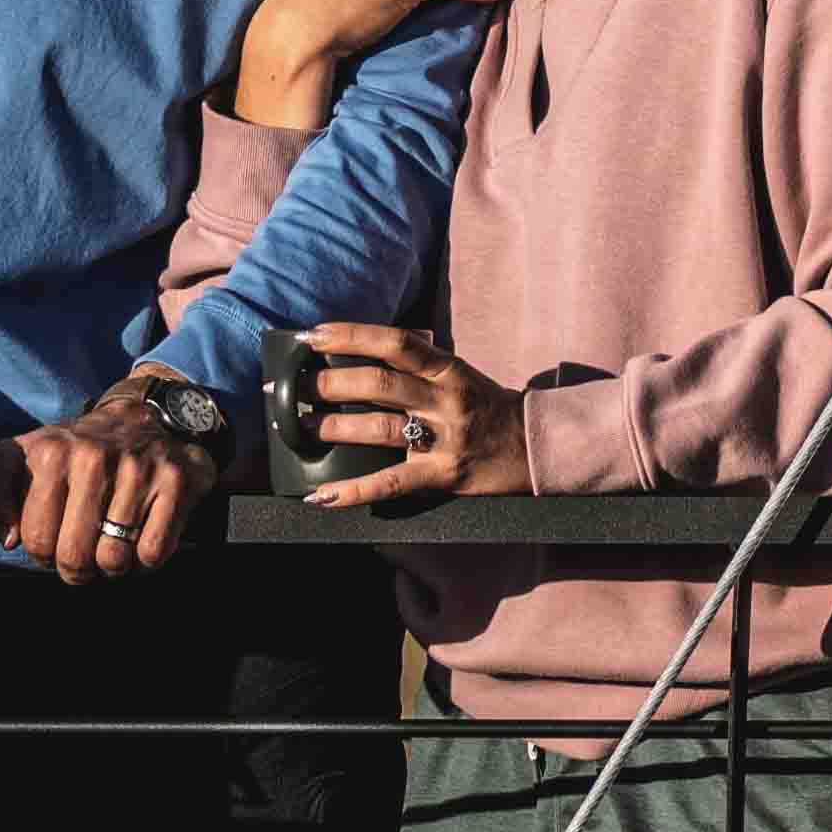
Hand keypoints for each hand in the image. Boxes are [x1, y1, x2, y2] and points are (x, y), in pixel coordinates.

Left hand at [2, 370, 228, 582]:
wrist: (143, 418)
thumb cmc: (78, 451)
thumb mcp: (24, 457)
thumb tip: (8, 539)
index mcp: (51, 453)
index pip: (37, 540)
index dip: (43, 554)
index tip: (54, 541)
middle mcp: (93, 458)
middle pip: (74, 556)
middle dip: (76, 569)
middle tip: (83, 554)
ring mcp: (136, 469)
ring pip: (113, 560)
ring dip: (112, 565)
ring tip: (111, 544)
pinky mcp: (175, 481)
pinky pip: (152, 552)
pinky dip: (144, 560)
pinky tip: (139, 539)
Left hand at [279, 320, 526, 513]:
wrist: (535, 447)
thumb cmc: (486, 407)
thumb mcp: (458, 376)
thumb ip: (416, 367)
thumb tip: (356, 357)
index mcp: (448, 369)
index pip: (396, 343)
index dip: (352, 336)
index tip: (314, 335)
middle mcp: (446, 400)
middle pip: (381, 386)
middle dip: (331, 383)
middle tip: (296, 386)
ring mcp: (445, 440)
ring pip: (381, 430)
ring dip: (335, 427)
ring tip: (302, 427)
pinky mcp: (443, 477)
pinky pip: (391, 485)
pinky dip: (353, 492)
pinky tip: (322, 496)